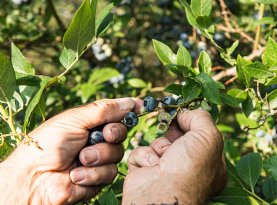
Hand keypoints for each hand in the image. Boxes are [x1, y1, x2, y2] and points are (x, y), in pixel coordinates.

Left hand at [0, 98, 140, 204]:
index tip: (142, 107)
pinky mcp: (98, 179)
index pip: (116, 113)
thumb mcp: (75, 119)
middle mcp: (97, 139)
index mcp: (91, 122)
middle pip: (121, 133)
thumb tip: (130, 101)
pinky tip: (76, 175)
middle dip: (113, 134)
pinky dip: (93, 174)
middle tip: (103, 135)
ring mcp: (98, 159)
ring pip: (117, 154)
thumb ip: (104, 110)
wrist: (34, 177)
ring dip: (99, 156)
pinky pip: (109, 173)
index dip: (130, 110)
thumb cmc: (49, 143)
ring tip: (79, 159)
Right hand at [123, 109, 225, 204]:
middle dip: (172, 132)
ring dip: (159, 147)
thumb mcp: (208, 137)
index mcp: (208, 162)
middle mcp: (188, 168)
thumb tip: (184, 112)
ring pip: (158, 143)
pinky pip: (141, 152)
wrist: (161, 194)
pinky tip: (151, 168)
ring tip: (162, 158)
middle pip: (177, 137)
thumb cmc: (190, 168)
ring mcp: (166, 171)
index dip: (190, 123)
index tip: (182, 114)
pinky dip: (144, 156)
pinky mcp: (145, 172)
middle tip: (168, 126)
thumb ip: (200, 117)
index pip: (198, 135)